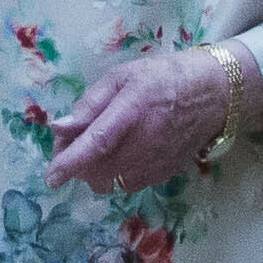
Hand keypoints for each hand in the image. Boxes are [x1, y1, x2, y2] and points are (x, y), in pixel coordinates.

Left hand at [42, 47, 236, 194]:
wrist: (211, 95)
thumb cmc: (162, 78)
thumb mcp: (122, 76)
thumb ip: (90, 104)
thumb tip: (60, 128)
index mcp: (131, 112)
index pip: (96, 145)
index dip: (70, 163)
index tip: (50, 177)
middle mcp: (144, 144)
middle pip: (96, 171)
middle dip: (75, 163)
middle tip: (70, 141)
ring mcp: (155, 164)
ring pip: (109, 184)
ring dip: (91, 172)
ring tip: (91, 148)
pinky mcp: (163, 176)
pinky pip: (126, 186)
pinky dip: (111, 176)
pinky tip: (114, 155)